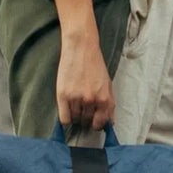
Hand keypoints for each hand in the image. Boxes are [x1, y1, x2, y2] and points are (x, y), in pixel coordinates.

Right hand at [50, 0, 115, 131]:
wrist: (81, 48)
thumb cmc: (95, 65)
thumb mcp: (108, 84)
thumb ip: (110, 104)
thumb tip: (110, 122)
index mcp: (104, 99)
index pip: (100, 123)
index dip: (96, 124)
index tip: (93, 122)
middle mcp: (91, 101)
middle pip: (86, 121)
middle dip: (86, 119)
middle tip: (83, 109)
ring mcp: (76, 98)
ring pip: (75, 119)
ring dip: (75, 116)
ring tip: (75, 104)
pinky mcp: (63, 95)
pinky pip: (64, 118)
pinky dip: (65, 118)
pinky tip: (67, 110)